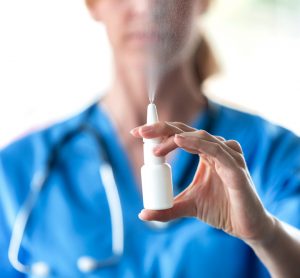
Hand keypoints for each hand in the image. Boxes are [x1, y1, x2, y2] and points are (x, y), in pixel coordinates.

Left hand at [130, 121, 274, 242]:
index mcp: (204, 153)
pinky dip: (196, 144)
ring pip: (200, 137)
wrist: (246, 227)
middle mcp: (216, 149)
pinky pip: (216, 150)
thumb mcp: (187, 206)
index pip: (178, 135)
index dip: (158, 132)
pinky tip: (178, 141)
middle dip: (161, 129)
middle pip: (186, 131)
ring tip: (154, 149)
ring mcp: (228, 156)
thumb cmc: (220, 210)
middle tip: (140, 132)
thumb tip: (143, 214)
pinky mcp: (236, 168)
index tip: (136, 134)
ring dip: (174, 139)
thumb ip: (167, 209)